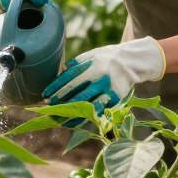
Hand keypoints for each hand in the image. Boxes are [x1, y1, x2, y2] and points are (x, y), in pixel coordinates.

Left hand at [44, 38, 166, 110]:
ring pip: (87, 106)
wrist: (131, 62)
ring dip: (72, 115)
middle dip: (61, 103)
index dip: (56, 88)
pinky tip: (75, 122)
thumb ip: (75, 64)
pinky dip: (85, 118)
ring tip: (60, 120)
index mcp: (91, 66)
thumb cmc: (106, 58)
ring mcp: (108, 90)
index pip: (69, 79)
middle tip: (49, 109)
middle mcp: (100, 79)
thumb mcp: (91, 55)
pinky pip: (98, 111)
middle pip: (76, 95)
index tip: (45, 96)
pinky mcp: (115, 100)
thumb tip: (60, 72)